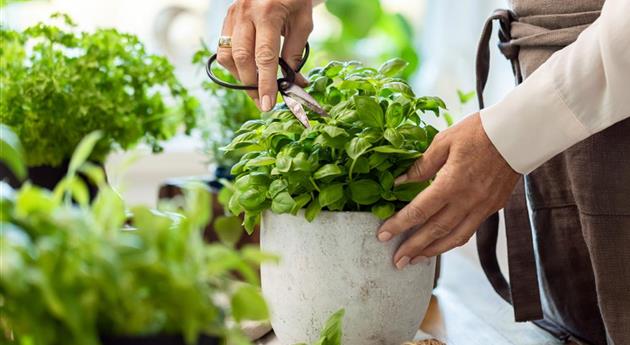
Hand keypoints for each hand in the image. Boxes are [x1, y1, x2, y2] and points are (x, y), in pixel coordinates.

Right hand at [217, 0, 313, 110]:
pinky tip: (247, 71)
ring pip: (227, 55)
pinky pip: (223, 48)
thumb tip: (292, 83)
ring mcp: (233, 14)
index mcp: (268, 12)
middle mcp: (245, 13)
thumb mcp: (303, 24)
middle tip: (262, 102)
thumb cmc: (295, 0)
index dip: (266, 83)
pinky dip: (234, 65)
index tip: (268, 104)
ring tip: (255, 87)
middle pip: (242, 58)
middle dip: (251, 85)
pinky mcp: (227, 18)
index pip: (264, 57)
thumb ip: (295, 54)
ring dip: (240, 77)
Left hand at [377, 113, 519, 269]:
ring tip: (416, 259)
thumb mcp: (444, 141)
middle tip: (397, 261)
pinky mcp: (493, 207)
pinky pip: (469, 230)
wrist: (518, 133)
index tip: (383, 235)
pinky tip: (440, 243)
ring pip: (455, 237)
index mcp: (452, 183)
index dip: (399, 225)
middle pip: (435, 231)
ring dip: (433, 251)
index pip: (420, 211)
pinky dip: (452, 240)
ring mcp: (483, 207)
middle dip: (413, 248)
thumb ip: (421, 165)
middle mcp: (468, 200)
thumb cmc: (479, 132)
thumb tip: (400, 182)